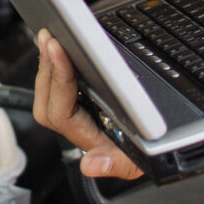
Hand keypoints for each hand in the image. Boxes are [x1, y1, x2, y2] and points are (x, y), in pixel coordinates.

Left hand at [33, 31, 143, 180]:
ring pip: (48, 90)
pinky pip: (60, 83)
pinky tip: (58, 47)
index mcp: (88, 138)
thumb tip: (90, 166)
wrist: (156, 146)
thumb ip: (117, 166)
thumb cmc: (144, 154)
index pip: (61, 112)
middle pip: (47, 99)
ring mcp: (78, 113)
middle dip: (47, 68)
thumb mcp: (138, 163)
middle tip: (49, 38)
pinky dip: (56, 64)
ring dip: (48, 63)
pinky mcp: (83, 99)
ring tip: (49, 36)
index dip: (58, 80)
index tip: (59, 50)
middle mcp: (78, 127)